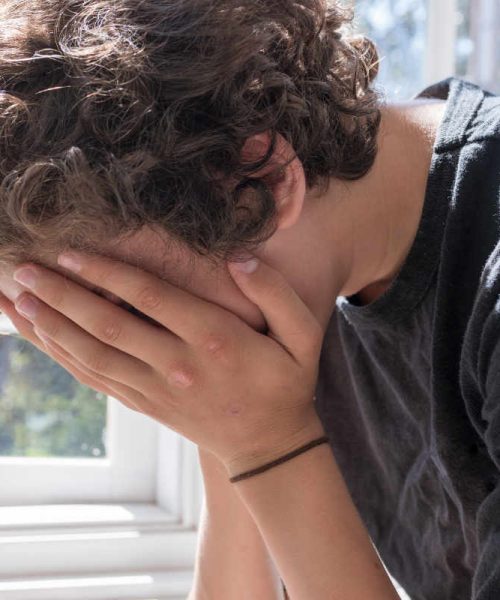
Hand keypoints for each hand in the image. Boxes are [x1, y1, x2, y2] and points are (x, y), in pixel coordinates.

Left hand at [2, 253, 324, 476]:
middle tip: (22, 269)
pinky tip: (42, 337)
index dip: (106, 273)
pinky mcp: (146, 405)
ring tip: (16, 299)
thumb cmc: (287, 383)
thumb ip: (274, 292)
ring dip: (51, 326)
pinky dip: (64, 356)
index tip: (69, 251)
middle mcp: (179, 365)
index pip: (150, 297)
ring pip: (92, 355)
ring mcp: (157, 390)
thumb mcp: (302, 335)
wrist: (271, 446)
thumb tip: (237, 259)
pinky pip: (97, 379)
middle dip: (61, 295)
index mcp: (216, 340)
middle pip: (108, 325)